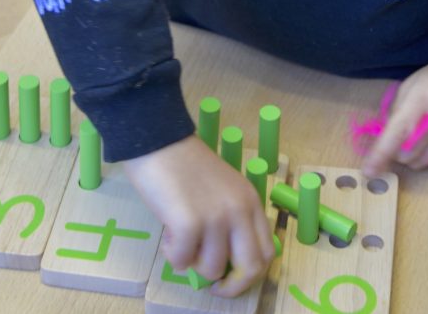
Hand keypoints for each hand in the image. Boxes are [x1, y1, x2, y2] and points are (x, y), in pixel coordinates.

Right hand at [123, 135, 275, 297]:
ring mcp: (215, 217)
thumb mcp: (223, 189)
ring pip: (212, 269)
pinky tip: (167, 238)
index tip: (229, 278)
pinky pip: (182, 262)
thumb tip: (225, 262)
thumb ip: (231, 219)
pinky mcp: (189, 224)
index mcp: (250, 201)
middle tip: (210, 285)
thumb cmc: (186, 165)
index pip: (267, 252)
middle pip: (251, 268)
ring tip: (180, 242)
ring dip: (193, 264)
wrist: (160, 141)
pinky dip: (172, 256)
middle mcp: (239, 210)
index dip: (249, 274)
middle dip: (230, 286)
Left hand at [361, 55, 427, 177]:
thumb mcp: (411, 85)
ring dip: (413, 154)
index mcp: (424, 97)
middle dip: (397, 151)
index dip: (381, 153)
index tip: (367, 170)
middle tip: (401, 135)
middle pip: (407, 154)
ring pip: (420, 163)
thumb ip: (395, 114)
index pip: (398, 131)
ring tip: (422, 133)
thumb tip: (382, 147)